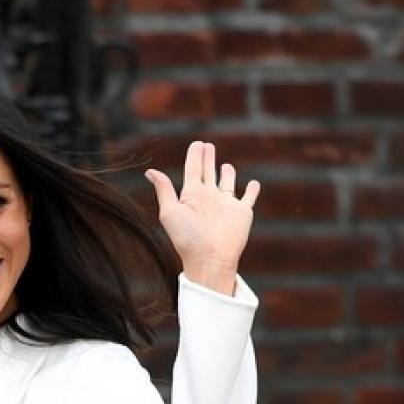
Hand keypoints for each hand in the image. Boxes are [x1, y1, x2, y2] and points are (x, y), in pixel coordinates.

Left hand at [145, 141, 259, 294]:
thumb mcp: (170, 212)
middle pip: (208, 172)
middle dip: (208, 158)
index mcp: (191, 195)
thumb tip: (150, 171)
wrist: (209, 259)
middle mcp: (208, 197)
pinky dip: (252, 190)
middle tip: (207, 145)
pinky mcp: (242, 212)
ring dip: (228, 173)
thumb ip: (164, 190)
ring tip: (226, 165)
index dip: (194, 156)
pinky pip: (249, 197)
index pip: (193, 169)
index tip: (197, 144)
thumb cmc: (187, 238)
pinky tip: (253, 184)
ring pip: (227, 183)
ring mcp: (226, 204)